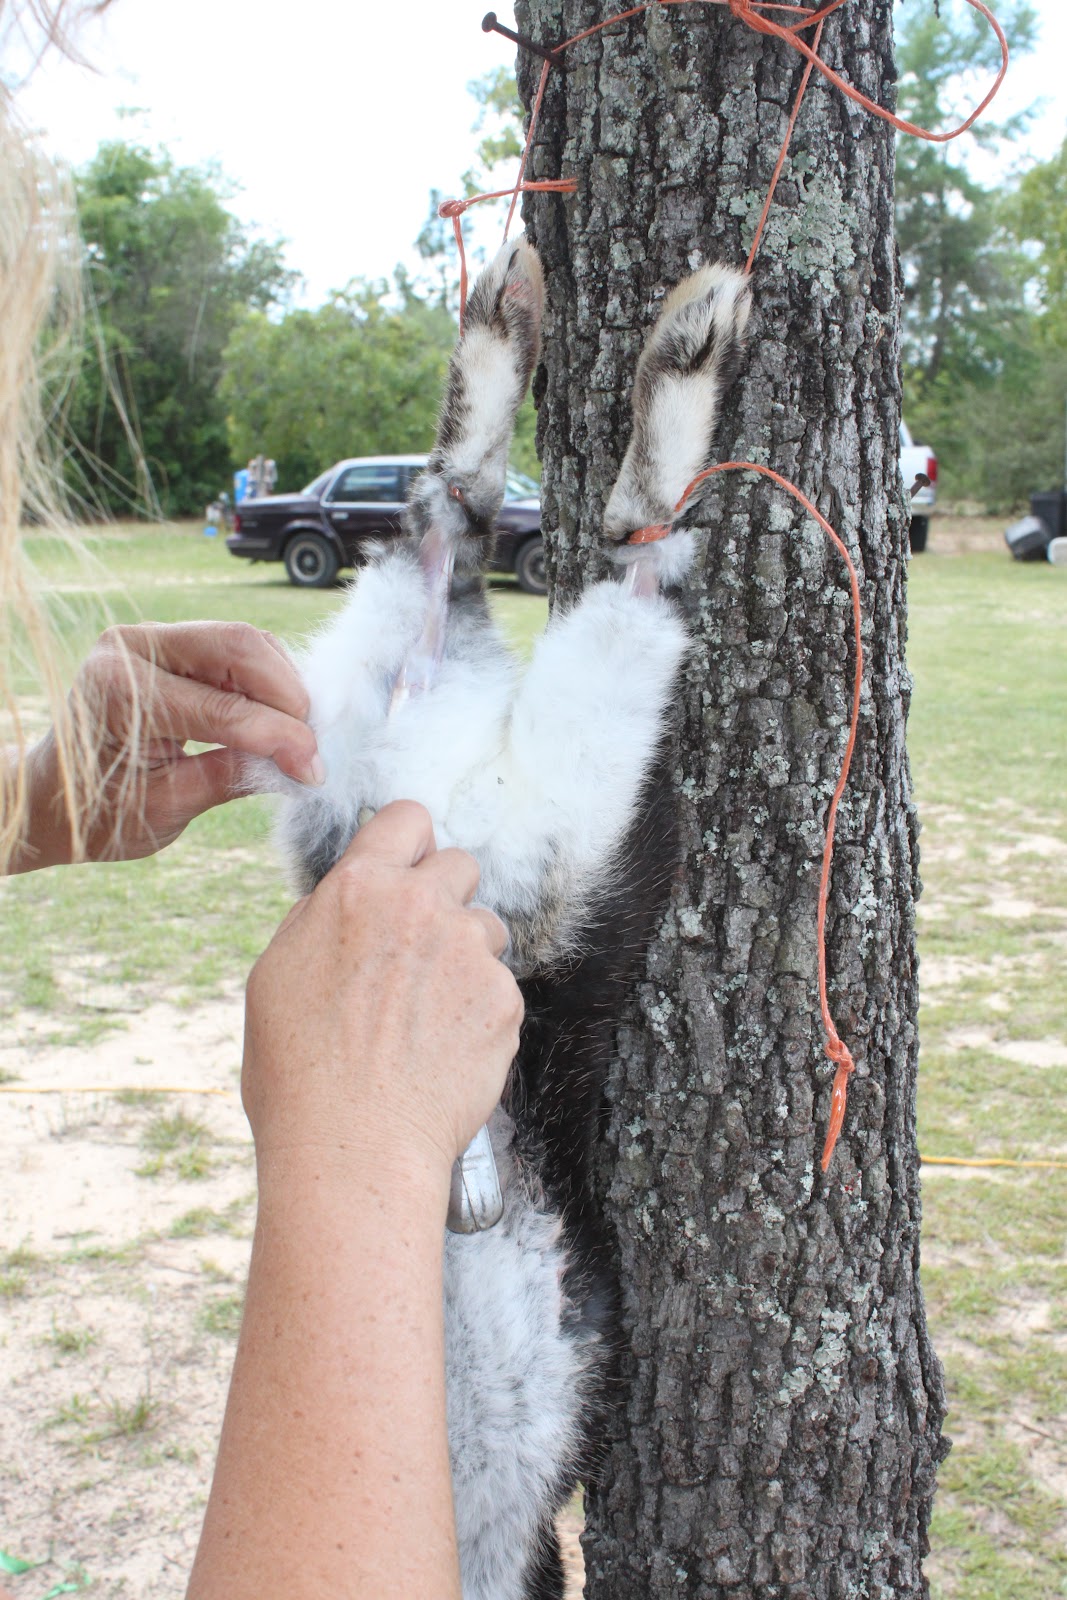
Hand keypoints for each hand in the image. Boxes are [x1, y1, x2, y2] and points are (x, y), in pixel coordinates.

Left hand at [9, 621, 320, 869]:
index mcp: (119, 693)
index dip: (278, 736)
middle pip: (236, 645)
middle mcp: (130, 649)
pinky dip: (267, 680)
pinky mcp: (169, 643)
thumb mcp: (163, 808)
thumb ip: (229, 777)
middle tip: (313, 742)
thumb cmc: (99, 811)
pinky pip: (233, 649)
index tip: (314, 768)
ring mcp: (149, 639)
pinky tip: (280, 718)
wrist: (58, 796)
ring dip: (282, 684)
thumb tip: (299, 764)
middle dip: (288, 694)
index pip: (220, 707)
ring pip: (242, 641)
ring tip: (300, 734)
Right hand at [242, 800, 522, 1183]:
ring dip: (465, 955)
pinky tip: (443, 1050)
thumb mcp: (277, 975)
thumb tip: (346, 898)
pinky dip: (479, 1012)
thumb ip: (321, 920)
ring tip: (425, 1014)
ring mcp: (469, 952)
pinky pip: (500, 987)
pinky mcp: (504, 1000)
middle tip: (417, 950)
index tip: (407, 866)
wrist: (354, 1149)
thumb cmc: (298, 1073)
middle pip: (460, 864)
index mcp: (357, 890)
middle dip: (443, 896)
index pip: (407, 818)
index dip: (409, 842)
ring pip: (485, 927)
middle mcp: (421, 907)